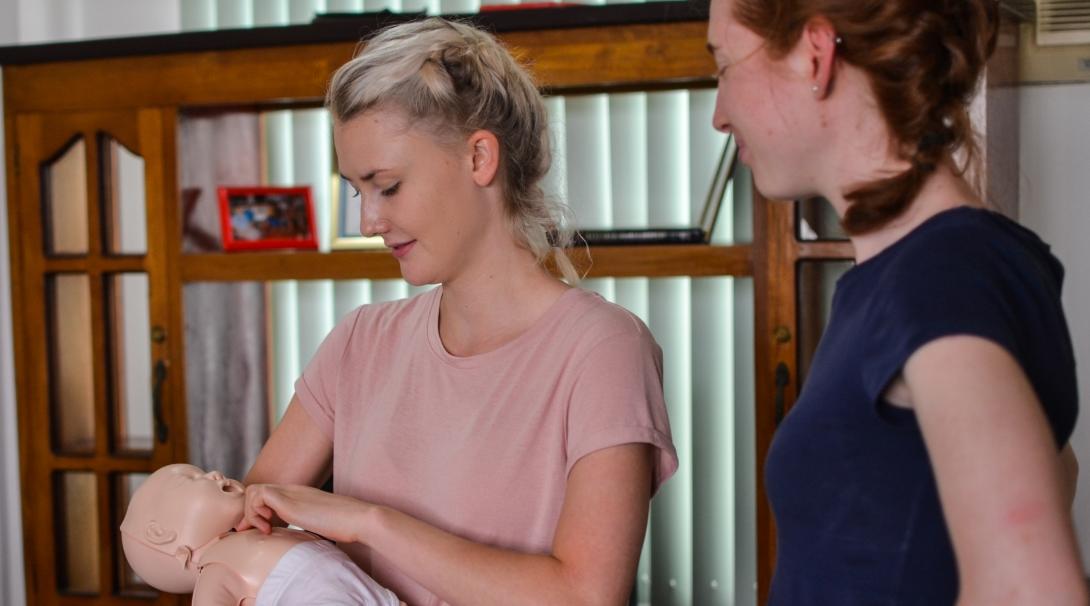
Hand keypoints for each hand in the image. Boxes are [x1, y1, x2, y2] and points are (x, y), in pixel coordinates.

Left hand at [236, 483, 368, 543]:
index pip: (268, 494)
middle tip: (256, 531)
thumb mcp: (320, 525)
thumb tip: (300, 541)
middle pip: (257, 490)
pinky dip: (256, 513)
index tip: (261, 530)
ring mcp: (291, 493)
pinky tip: (269, 528)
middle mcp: (293, 491)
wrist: (357, 519)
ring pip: (254, 490)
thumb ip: (308, 526)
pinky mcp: (289, 501)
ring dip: (251, 512)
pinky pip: (259, 495)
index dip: (257, 511)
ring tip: (264, 529)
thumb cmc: (344, 526)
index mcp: (300, 496)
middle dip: (249, 512)